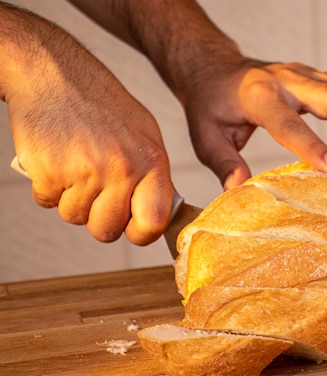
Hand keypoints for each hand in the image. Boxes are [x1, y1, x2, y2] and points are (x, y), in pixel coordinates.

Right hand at [2, 7, 173, 244]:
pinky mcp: (49, 172)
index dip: (140, 232)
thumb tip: (161, 215)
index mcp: (150, 161)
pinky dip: (48, 187)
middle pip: (107, 230)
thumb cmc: (103, 106)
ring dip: (71, 199)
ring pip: (75, 217)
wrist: (54, 74)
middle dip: (98, 218)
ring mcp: (84, 172)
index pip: (154, 222)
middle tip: (95, 191)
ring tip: (76, 164)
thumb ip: (154, 176)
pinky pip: (47, 202)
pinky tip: (56, 159)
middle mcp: (121, 169)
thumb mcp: (145, 135)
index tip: (132, 227)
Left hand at [68, 0, 326, 188]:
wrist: (216, 68)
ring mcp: (307, 74)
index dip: (314, 146)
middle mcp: (287, 78)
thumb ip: (222, 161)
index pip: (289, 122)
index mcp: (257, 93)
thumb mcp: (204, 135)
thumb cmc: (211, 105)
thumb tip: (238, 189)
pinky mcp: (319, 77)